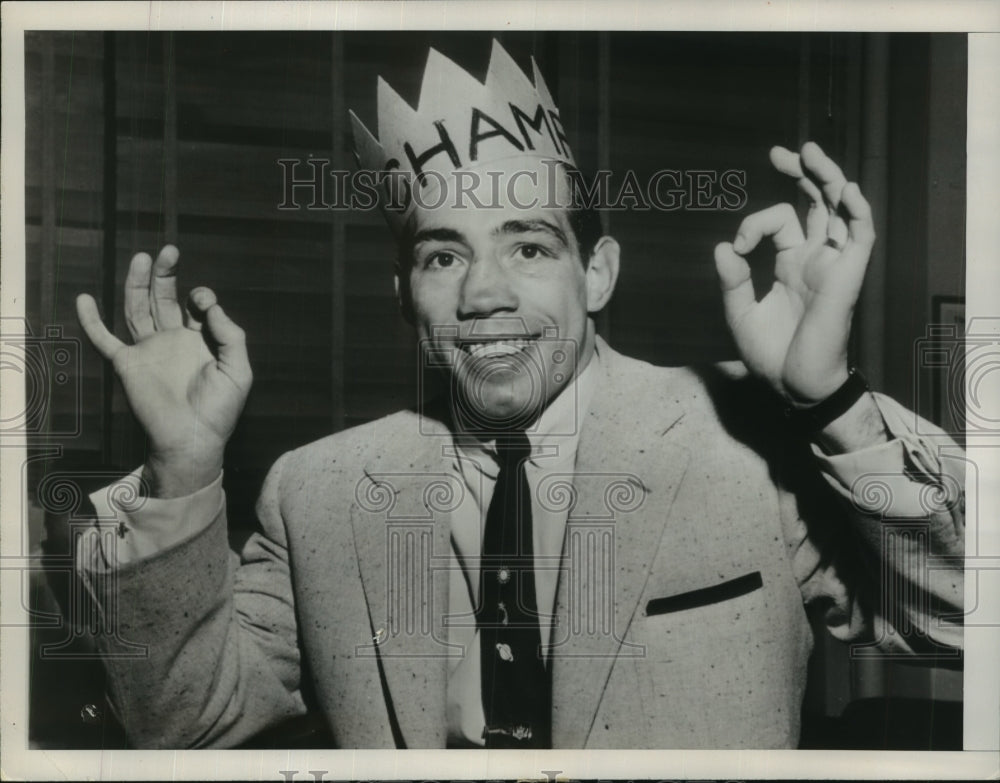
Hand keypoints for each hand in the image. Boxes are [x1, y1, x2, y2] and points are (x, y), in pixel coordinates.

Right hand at [76, 246, 252, 496]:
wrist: (193, 439)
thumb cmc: (220, 409)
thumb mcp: (239, 369)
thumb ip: (231, 335)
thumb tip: (210, 307)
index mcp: (200, 340)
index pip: (196, 306)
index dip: (201, 296)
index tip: (204, 302)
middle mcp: (172, 340)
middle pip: (164, 298)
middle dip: (166, 275)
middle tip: (168, 250)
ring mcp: (148, 350)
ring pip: (138, 309)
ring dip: (137, 284)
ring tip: (141, 258)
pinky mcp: (128, 364)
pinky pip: (105, 339)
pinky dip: (92, 320)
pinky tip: (85, 298)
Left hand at [713, 141, 875, 404]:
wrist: (794, 388)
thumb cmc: (771, 356)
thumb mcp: (740, 314)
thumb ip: (732, 280)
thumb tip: (722, 246)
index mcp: (790, 263)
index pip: (779, 221)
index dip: (754, 223)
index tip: (738, 247)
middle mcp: (814, 258)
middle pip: (815, 202)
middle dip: (801, 174)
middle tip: (780, 152)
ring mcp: (833, 264)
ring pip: (840, 209)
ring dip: (828, 179)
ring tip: (809, 153)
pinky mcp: (848, 276)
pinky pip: (861, 236)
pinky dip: (857, 211)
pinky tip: (844, 189)